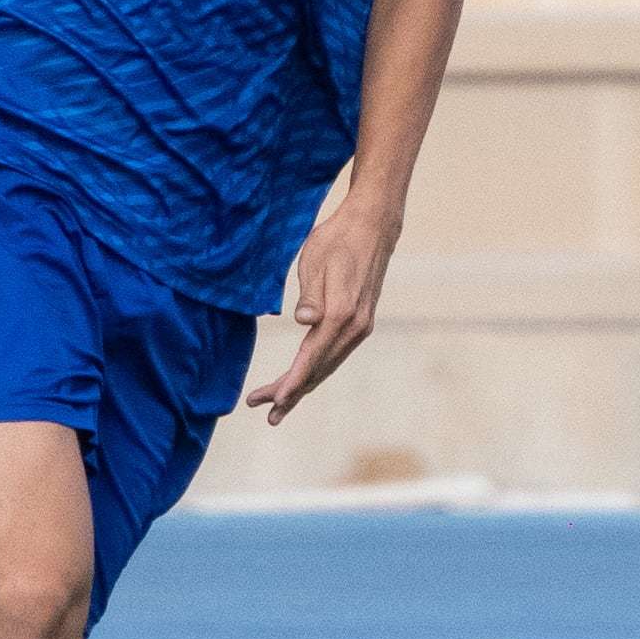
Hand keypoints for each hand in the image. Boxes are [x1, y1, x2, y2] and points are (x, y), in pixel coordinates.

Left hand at [250, 193, 401, 421]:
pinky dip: (316, 370)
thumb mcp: (316, 261)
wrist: (374, 226)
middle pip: (319, 370)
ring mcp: (361, 327)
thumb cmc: (338, 239)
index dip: (291, 383)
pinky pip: (334, 355)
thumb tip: (304, 321)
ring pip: (327, 366)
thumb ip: (311, 295)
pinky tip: (304, 377)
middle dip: (291, 393)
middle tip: (266, 412)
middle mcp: (355, 327)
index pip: (311, 358)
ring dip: (303, 386)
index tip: (273, 402)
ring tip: (280, 404)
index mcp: (342, 314)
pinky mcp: (360, 322)